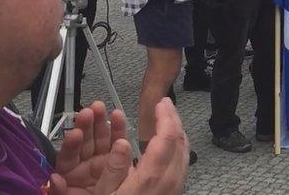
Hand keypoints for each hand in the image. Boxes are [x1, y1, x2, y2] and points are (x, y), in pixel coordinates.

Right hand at [49, 99, 188, 193]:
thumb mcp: (104, 193)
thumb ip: (113, 168)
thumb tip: (122, 144)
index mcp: (151, 177)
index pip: (168, 137)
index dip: (166, 116)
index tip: (161, 103)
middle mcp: (169, 181)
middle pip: (180, 141)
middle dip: (173, 119)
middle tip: (165, 106)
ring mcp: (175, 187)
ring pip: (184, 152)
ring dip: (176, 132)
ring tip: (166, 120)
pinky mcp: (175, 192)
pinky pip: (181, 164)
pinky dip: (177, 148)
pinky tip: (168, 145)